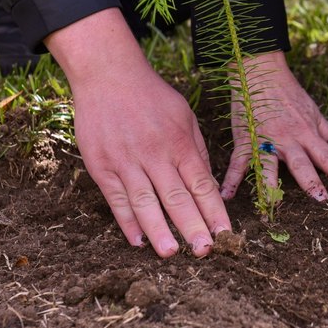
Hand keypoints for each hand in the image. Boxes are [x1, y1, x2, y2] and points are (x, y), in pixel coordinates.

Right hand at [45, 9, 230, 257]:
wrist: (108, 74)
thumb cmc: (151, 96)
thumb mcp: (184, 116)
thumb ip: (197, 150)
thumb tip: (208, 185)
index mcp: (179, 143)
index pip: (202, 185)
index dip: (214, 212)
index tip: (226, 234)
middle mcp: (155, 154)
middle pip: (177, 197)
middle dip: (193, 227)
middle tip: (205, 252)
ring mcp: (126, 161)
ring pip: (145, 203)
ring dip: (159, 230)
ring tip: (171, 253)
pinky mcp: (101, 165)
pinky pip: (116, 199)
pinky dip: (127, 221)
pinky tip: (137, 240)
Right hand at [220, 51, 327, 201]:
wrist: (260, 72)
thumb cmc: (289, 93)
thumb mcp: (316, 114)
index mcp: (307, 134)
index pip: (327, 155)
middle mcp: (287, 140)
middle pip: (301, 163)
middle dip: (311, 181)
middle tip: (320, 199)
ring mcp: (264, 140)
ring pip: (269, 165)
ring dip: (270, 184)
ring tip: (272, 203)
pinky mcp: (244, 140)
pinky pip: (238, 162)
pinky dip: (231, 178)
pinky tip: (227, 195)